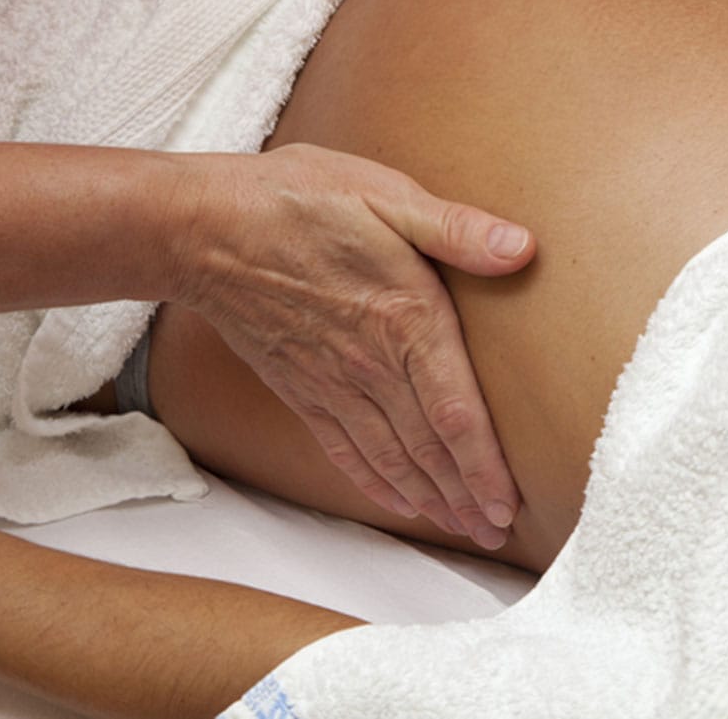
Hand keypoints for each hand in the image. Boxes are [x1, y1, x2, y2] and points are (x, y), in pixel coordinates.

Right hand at [164, 143, 534, 548]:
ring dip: (429, 499)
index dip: (485, 466)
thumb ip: (456, 229)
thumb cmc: (299, 201)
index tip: (508, 503)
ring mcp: (332, 382)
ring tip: (461, 527)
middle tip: (495, 534)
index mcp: (405, 319)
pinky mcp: (302, 387)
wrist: (206, 229)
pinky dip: (375, 482)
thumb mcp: (387, 194)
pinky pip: (345, 449)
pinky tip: (398, 501)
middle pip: (428, 450)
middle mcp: (371, 364)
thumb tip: (522, 248)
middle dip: (466, 497)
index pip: (455, 413)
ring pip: (391, 458)